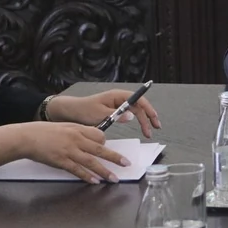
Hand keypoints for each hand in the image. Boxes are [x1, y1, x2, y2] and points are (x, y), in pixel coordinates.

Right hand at [17, 121, 131, 183]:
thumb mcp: (63, 127)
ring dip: (104, 171)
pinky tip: (95, 181)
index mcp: (76, 129)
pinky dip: (87, 176)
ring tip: (114, 178)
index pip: (98, 135)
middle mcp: (75, 139)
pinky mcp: (61, 161)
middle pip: (100, 149)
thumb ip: (76, 132)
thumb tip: (88, 139)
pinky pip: (77, 170)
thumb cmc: (43, 132)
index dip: (104, 143)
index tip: (108, 149)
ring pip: (91, 162)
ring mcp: (69, 151)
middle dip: (115, 157)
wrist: (26, 137)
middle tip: (126, 163)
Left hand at [47, 90, 161, 137]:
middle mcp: (119, 98)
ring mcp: (118, 105)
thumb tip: (132, 116)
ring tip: (148, 132)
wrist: (72, 112)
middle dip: (149, 116)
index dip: (148, 108)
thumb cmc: (84, 110)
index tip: (154, 119)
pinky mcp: (115, 111)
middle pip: (139, 106)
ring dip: (144, 120)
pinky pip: (129, 114)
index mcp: (117, 95)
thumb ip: (116, 115)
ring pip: (136, 111)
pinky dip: (137, 121)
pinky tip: (140, 127)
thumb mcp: (99, 113)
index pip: (138, 100)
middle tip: (155, 128)